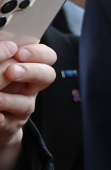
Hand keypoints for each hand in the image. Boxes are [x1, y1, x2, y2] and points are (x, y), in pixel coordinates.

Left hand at [0, 41, 57, 169]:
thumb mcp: (1, 61)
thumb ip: (3, 52)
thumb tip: (8, 45)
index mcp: (28, 67)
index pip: (47, 56)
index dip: (39, 53)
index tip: (20, 53)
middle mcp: (30, 87)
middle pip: (47, 76)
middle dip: (31, 72)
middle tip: (11, 72)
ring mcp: (21, 107)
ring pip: (26, 104)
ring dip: (10, 99)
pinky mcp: (9, 124)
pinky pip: (7, 123)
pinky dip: (0, 119)